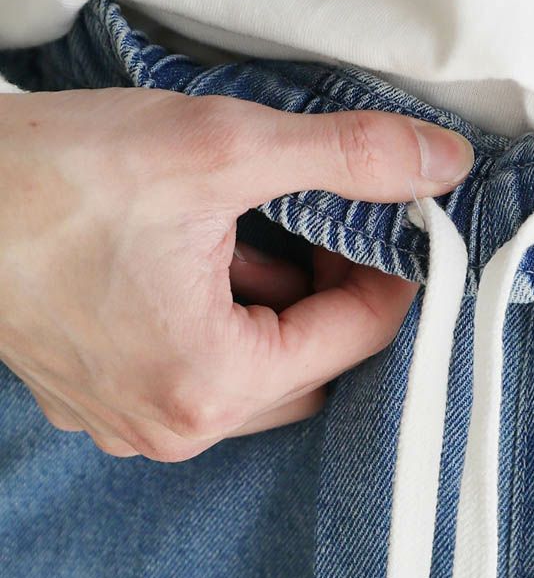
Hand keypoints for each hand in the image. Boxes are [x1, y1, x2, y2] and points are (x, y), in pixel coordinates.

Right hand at [0, 87, 473, 459]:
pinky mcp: (98, 405)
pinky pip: (194, 379)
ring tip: (244, 239)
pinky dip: (215, 329)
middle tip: (318, 230)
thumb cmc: (52, 178)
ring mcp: (129, 425)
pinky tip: (192, 268)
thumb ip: (342, 158)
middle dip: (326, 299)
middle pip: (307, 369)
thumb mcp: (218, 150)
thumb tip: (436, 164)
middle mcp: (174, 427)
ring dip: (270, 313)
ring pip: (252, 379)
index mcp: (212, 384)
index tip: (394, 229)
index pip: (354, 340)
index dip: (387, 276)